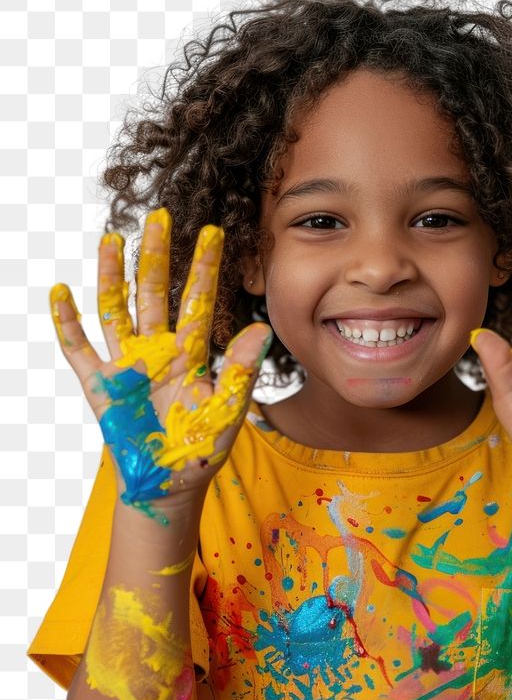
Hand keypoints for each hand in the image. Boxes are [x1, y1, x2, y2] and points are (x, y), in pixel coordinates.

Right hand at [50, 208, 271, 515]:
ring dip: (111, 275)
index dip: (205, 268)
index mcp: (191, 354)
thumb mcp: (228, 411)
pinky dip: (67, 322)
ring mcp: (126, 364)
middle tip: (160, 215)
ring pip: (115, 309)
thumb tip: (263, 331)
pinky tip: (60, 292)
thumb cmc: (201, 449)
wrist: (170, 485)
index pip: (198, 301)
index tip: (214, 232)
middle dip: (157, 255)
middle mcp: (157, 350)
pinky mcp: (100, 384)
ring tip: (111, 237)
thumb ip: (241, 371)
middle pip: (154, 293)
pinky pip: (79, 348)